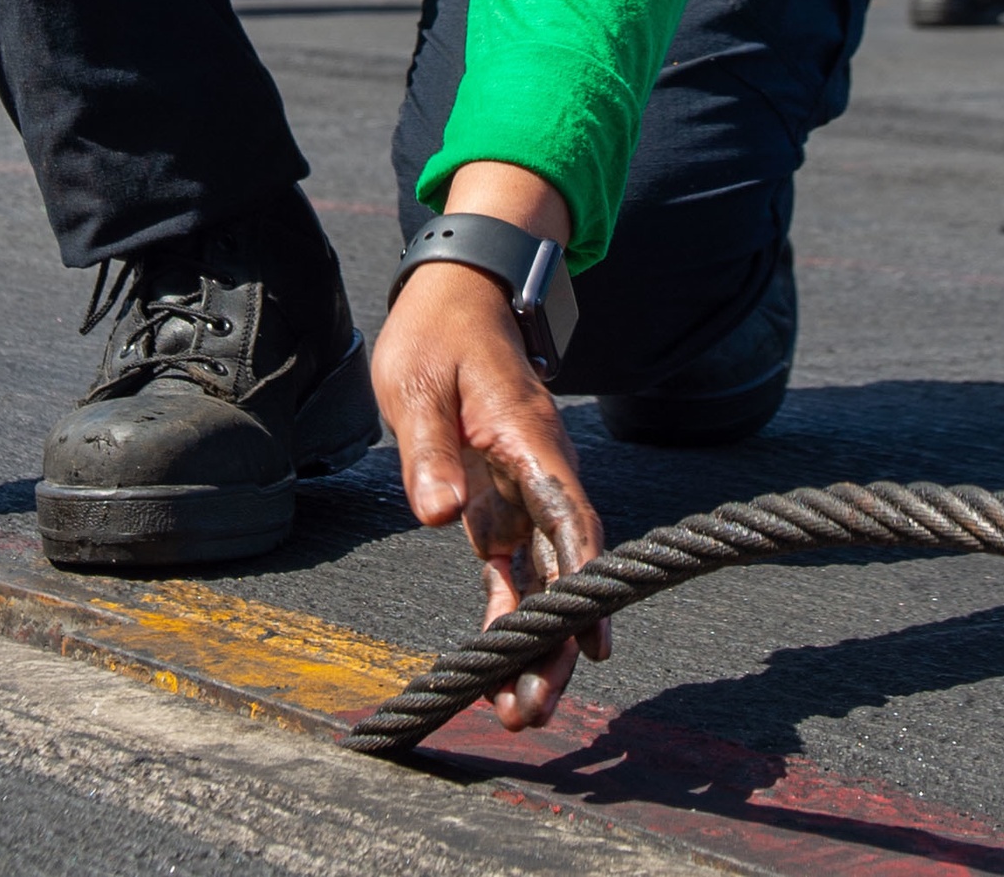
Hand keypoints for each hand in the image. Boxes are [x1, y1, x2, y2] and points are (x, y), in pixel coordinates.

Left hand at [371, 245, 606, 731]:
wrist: (453, 296)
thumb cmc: (436, 333)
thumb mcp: (417, 382)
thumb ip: (430, 451)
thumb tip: (439, 515)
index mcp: (530, 441)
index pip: (568, 519)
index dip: (583, 581)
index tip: (587, 638)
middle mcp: (540, 472)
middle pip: (564, 567)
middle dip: (557, 639)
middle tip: (537, 705)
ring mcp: (524, 489)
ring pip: (544, 577)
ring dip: (535, 641)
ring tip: (522, 707)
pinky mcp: (501, 499)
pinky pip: (514, 566)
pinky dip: (510, 612)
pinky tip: (501, 660)